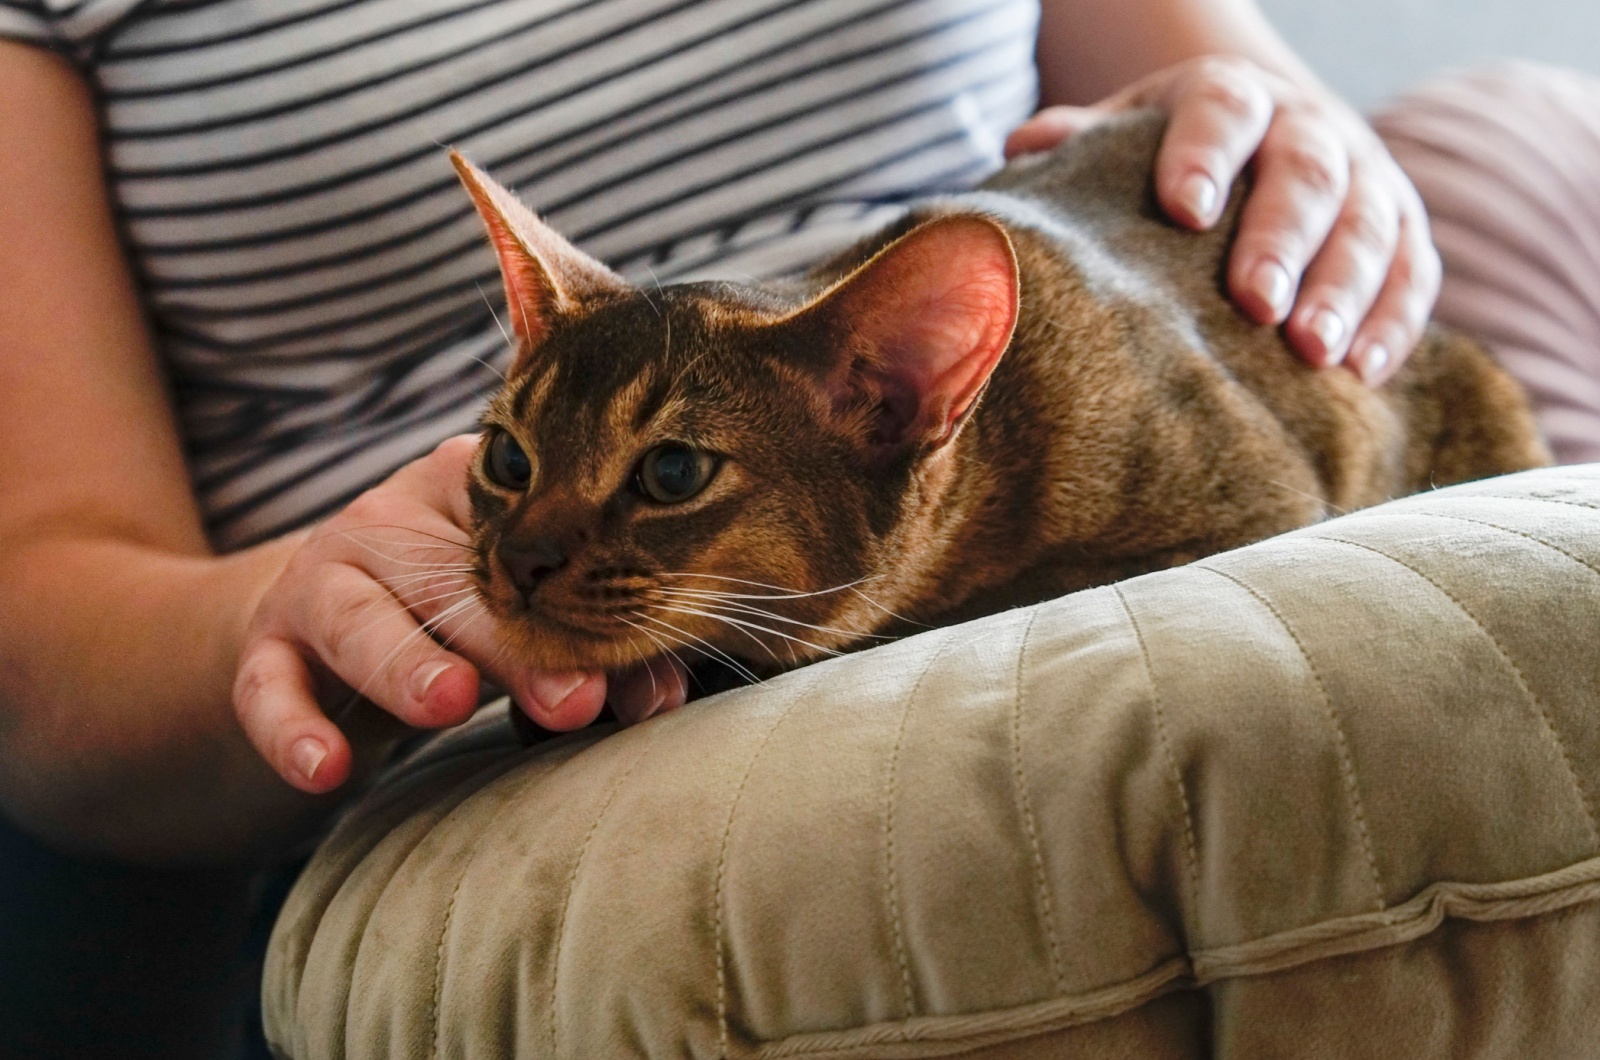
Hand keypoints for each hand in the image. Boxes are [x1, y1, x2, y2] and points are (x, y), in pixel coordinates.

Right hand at [232, 435, 686, 793]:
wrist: (324, 618)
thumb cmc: (458, 610)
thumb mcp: (519, 618)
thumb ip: (592, 649)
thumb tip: (662, 698)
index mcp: (468, 490)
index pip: (527, 533)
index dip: (584, 592)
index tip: (642, 647)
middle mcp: (389, 518)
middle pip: (452, 579)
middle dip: (516, 644)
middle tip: (577, 698)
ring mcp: (320, 575)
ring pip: (360, 619)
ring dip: (407, 664)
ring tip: (451, 703)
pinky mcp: (266, 641)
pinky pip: (269, 686)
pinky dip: (294, 729)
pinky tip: (326, 772)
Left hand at [1006, 56, 1440, 384]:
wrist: (1262, 140)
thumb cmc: (1170, 159)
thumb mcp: (1126, 138)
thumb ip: (1084, 143)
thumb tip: (1024, 145)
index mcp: (1230, 96)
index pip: (1223, 111)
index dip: (1204, 154)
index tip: (1183, 211)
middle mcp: (1308, 126)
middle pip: (1307, 173)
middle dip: (1284, 238)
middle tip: (1257, 302)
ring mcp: (1366, 176)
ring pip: (1370, 223)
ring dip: (1346, 288)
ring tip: (1314, 352)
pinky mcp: (1405, 231)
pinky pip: (1414, 273)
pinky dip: (1394, 322)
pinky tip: (1362, 373)